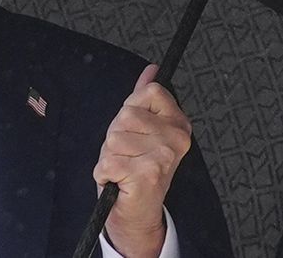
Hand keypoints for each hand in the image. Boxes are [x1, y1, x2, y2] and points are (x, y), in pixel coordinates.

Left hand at [93, 64, 191, 257]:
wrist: (138, 215)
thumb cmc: (136, 170)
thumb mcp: (139, 129)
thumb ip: (144, 98)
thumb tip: (152, 69)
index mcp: (178, 123)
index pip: (150, 91)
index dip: (132, 108)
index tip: (136, 130)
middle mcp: (176, 138)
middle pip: (126, 115)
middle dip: (115, 136)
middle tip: (127, 156)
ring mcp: (163, 156)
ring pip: (114, 138)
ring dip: (109, 156)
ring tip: (123, 169)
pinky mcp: (147, 174)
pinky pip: (107, 161)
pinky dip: (104, 174)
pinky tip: (118, 182)